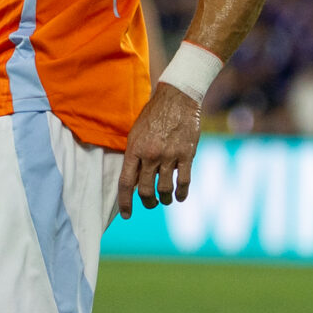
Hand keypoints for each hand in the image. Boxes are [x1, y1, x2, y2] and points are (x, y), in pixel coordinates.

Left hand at [115, 81, 202, 217]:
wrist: (177, 97)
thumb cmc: (154, 115)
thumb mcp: (136, 133)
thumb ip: (135, 156)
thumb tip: (134, 181)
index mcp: (134, 149)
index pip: (126, 183)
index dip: (125, 202)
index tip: (127, 215)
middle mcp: (151, 154)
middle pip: (145, 190)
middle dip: (147, 203)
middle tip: (150, 204)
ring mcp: (170, 155)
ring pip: (164, 189)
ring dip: (164, 199)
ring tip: (165, 200)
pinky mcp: (187, 154)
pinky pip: (184, 181)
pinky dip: (182, 193)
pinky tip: (180, 196)